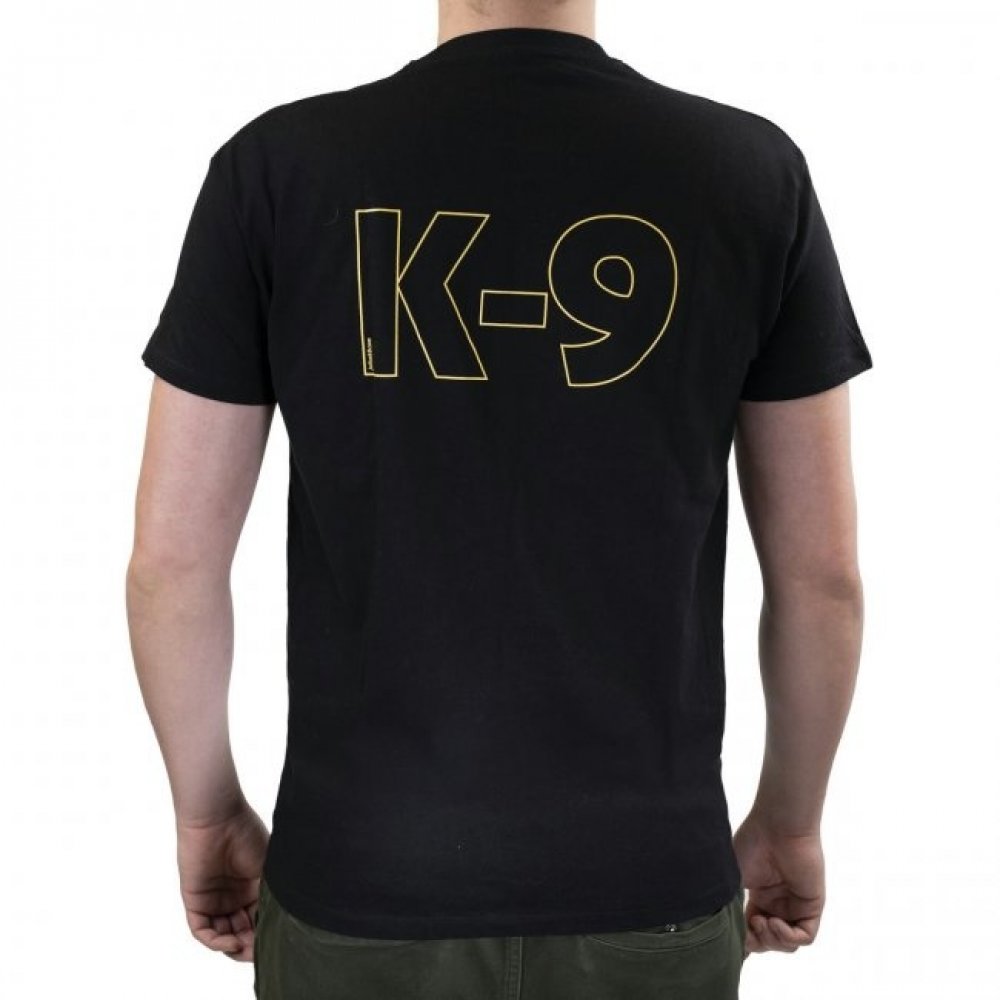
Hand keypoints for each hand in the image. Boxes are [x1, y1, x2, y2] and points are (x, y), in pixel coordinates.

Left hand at [175, 797, 269, 961]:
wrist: (219, 817)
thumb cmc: (247, 834)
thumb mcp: (268, 868)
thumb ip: (273, 893)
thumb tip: (288, 920)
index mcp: (252, 887)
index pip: (258, 919)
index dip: (266, 933)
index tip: (278, 940)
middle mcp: (232, 896)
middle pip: (240, 931)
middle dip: (250, 945)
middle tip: (260, 951)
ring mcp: (213, 900)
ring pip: (222, 935)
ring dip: (234, 946)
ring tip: (246, 948)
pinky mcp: (195, 901)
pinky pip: (202, 930)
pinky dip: (216, 941)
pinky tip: (232, 941)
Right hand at [732, 811, 824, 956]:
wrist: (776, 826)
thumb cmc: (751, 844)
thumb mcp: (732, 878)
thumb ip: (728, 905)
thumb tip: (719, 931)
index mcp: (759, 897)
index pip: (752, 930)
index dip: (743, 939)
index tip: (730, 938)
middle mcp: (778, 903)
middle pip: (769, 941)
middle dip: (756, 942)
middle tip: (749, 927)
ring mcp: (795, 905)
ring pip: (787, 943)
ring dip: (771, 940)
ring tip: (761, 922)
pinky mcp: (812, 906)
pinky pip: (805, 936)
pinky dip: (787, 936)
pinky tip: (774, 921)